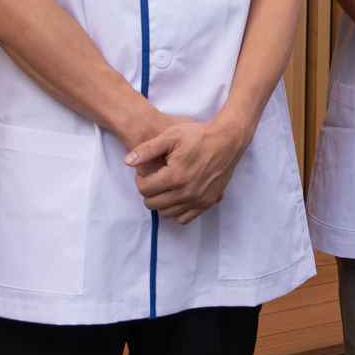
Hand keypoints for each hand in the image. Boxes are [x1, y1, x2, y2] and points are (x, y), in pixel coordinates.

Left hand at [126, 116, 252, 223]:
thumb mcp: (170, 136)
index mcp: (174, 176)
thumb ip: (147, 150)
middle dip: (148, 191)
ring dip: (161, 201)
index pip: (144, 189)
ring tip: (165, 186)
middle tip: (154, 178)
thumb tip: (127, 161)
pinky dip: (176, 210)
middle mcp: (186, 192)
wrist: (227, 140)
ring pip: (166, 213)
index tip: (144, 172)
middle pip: (152, 203)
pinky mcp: (207, 202)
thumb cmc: (198, 135)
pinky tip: (177, 195)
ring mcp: (197, 200)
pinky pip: (184, 218)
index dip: (140, 179)